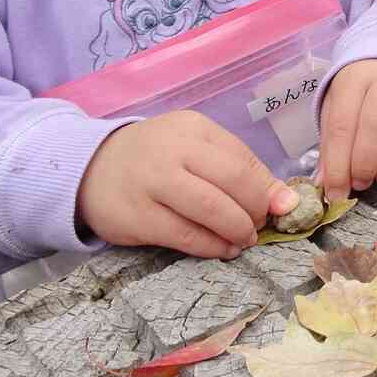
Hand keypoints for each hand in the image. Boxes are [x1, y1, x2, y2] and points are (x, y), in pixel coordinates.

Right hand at [77, 111, 297, 259]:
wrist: (91, 168)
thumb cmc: (156, 158)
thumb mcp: (194, 148)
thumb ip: (238, 167)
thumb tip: (286, 201)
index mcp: (193, 128)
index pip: (244, 159)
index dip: (268, 188)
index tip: (281, 207)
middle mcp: (173, 150)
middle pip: (233, 181)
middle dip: (257, 209)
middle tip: (261, 225)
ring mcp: (152, 183)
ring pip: (211, 210)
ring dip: (238, 230)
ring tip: (244, 239)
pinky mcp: (137, 217)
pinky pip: (186, 235)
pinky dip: (212, 246)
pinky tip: (222, 249)